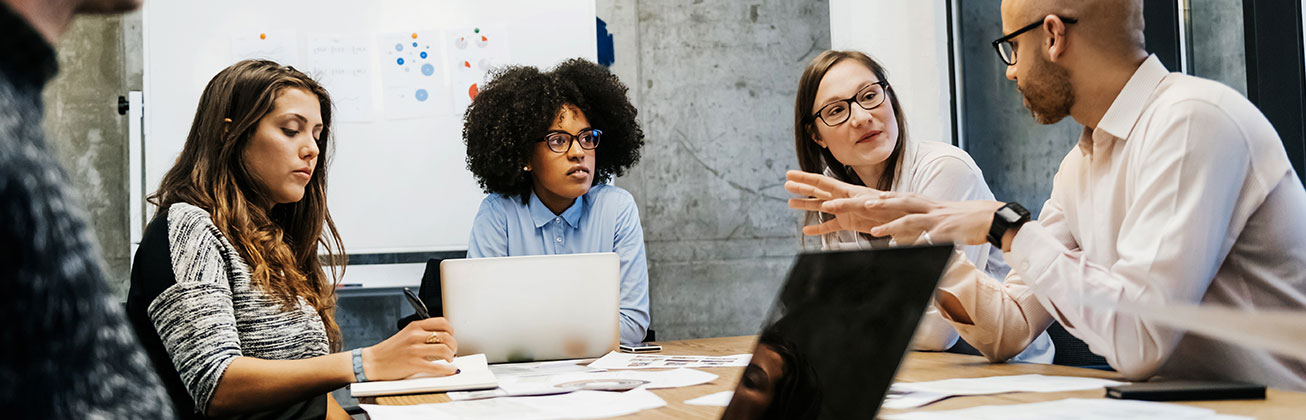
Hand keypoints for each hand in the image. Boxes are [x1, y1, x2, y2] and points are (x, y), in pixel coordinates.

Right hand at [363, 317, 458, 379]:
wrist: (373, 362)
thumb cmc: (389, 350)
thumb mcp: (406, 334)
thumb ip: (422, 333)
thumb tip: (442, 338)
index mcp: (415, 326)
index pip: (442, 322)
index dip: (451, 330)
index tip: (452, 336)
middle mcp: (415, 336)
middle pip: (446, 336)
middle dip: (453, 345)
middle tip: (452, 350)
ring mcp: (414, 350)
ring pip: (444, 350)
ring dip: (451, 356)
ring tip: (449, 359)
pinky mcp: (414, 364)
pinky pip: (437, 367)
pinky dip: (447, 369)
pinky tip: (449, 370)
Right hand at [784, 170, 908, 234]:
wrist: (905, 218)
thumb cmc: (891, 209)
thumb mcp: (870, 205)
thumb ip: (848, 205)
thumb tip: (828, 206)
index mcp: (848, 191)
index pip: (822, 182)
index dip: (805, 178)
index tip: (790, 175)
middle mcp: (844, 198)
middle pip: (818, 191)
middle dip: (802, 187)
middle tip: (786, 183)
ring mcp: (845, 211)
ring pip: (821, 207)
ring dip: (806, 205)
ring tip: (790, 203)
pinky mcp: (849, 223)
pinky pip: (830, 226)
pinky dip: (819, 228)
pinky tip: (807, 230)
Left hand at [863, 191, 1004, 245]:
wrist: (992, 217)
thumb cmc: (965, 219)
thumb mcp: (941, 216)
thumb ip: (923, 221)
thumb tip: (908, 230)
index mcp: (926, 203)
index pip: (899, 197)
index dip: (881, 197)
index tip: (861, 197)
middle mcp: (929, 208)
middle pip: (898, 202)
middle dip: (877, 203)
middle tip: (860, 204)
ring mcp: (938, 219)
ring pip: (910, 219)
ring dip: (891, 225)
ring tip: (875, 231)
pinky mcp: (948, 231)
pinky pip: (930, 238)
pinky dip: (918, 244)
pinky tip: (907, 250)